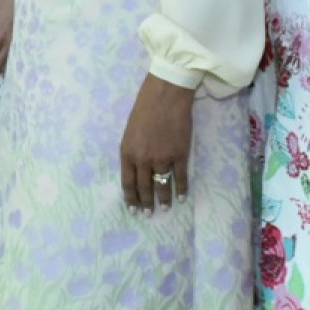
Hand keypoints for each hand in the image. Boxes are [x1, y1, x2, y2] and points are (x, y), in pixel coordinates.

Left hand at [0, 0, 15, 76]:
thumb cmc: (7, 0)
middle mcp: (8, 41)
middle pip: (2, 60)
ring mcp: (20, 40)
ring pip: (13, 58)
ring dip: (8, 67)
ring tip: (4, 75)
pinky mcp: (30, 38)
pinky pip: (22, 52)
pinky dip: (18, 59)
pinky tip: (18, 64)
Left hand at [119, 75, 192, 213]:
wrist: (165, 95)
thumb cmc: (145, 109)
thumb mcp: (130, 132)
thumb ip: (132, 152)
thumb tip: (136, 170)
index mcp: (127, 153)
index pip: (127, 183)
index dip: (131, 198)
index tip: (133, 209)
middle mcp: (143, 160)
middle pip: (144, 188)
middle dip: (146, 204)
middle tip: (149, 215)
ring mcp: (162, 158)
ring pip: (162, 186)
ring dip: (164, 199)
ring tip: (165, 208)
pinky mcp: (180, 155)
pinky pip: (180, 178)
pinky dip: (182, 189)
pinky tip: (182, 197)